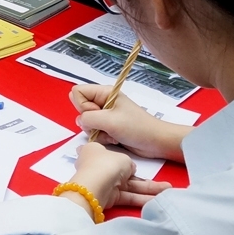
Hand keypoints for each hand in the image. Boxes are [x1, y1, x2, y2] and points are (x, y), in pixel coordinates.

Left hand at [68, 141, 169, 210]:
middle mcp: (98, 166)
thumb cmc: (107, 163)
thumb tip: (130, 169)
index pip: (108, 151)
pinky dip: (141, 198)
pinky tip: (157, 201)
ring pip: (129, 186)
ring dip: (148, 190)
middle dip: (144, 178)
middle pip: (124, 172)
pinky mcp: (109, 197)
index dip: (121, 155)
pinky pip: (127, 196)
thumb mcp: (123, 158)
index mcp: (95, 150)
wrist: (97, 186)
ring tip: (168, 192)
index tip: (133, 159)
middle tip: (165, 183)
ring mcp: (104, 182)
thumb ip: (129, 163)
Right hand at [71, 86, 190, 161]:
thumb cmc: (137, 128)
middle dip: (90, 121)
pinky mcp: (108, 127)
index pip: (77, 92)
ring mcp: (105, 115)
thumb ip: (88, 117)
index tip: (98, 114)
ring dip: (97, 132)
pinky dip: (102, 138)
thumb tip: (79, 120)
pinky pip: (94, 132)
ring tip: (112, 134)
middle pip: (81, 109)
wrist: (156, 142)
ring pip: (86, 123)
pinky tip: (114, 139)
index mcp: (104, 93)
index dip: (82, 105)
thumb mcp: (110, 121)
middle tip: (106, 124)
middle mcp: (103, 102)